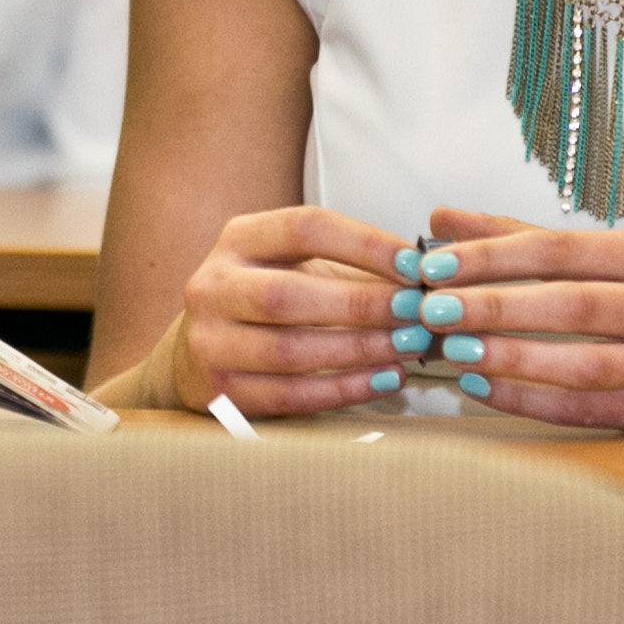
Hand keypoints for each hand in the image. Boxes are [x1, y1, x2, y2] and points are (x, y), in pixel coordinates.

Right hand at [170, 205, 411, 415]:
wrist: (199, 352)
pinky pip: (290, 395)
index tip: (413, 264)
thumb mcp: (295, 265)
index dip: (365, 244)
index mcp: (239, 239)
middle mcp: (214, 286)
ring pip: (288, 350)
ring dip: (358, 350)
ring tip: (408, 347)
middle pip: (288, 294)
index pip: (304, 228)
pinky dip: (344, 388)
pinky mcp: (220, 393)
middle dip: (361, 305)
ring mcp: (210, 342)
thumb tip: (424, 279)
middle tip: (415, 312)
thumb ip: (351, 269)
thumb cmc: (265, 302)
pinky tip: (384, 379)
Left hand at [408, 207, 623, 429]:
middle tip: (431, 308)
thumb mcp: (618, 256)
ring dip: (508, 358)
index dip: (493, 256)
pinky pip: (585, 408)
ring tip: (450, 352)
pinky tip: (482, 390)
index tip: (434, 263)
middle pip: (569, 304)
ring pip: (579, 362)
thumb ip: (527, 238)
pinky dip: (529, 400)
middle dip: (493, 305)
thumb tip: (442, 219)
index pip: (561, 250)